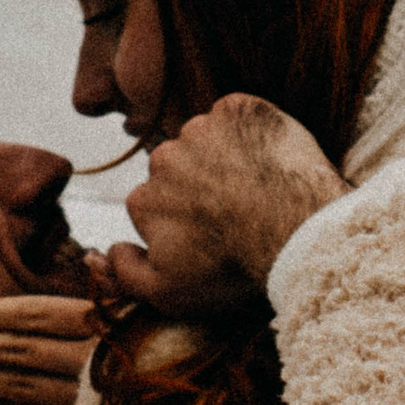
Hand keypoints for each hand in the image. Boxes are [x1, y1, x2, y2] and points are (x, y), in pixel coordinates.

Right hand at [96, 94, 344, 319]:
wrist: (295, 235)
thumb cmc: (234, 270)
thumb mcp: (169, 294)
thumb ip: (125, 274)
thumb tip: (109, 251)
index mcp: (143, 200)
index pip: (155, 203)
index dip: (183, 219)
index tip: (210, 233)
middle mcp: (163, 158)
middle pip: (179, 168)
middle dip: (201, 184)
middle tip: (238, 210)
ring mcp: (201, 129)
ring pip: (208, 139)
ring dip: (226, 156)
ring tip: (258, 187)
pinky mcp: (239, 110)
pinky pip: (239, 116)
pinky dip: (252, 133)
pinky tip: (270, 159)